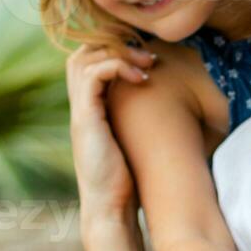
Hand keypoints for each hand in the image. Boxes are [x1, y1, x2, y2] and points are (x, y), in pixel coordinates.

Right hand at [65, 42, 156, 216]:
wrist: (112, 206)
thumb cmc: (130, 175)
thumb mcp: (135, 136)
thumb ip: (140, 115)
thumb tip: (170, 98)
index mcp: (91, 106)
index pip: (91, 58)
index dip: (116, 48)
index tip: (148, 55)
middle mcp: (81, 105)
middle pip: (82, 52)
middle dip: (116, 44)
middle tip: (148, 54)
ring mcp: (80, 111)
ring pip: (84, 58)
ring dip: (118, 53)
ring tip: (147, 64)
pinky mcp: (85, 120)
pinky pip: (91, 76)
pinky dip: (116, 68)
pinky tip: (142, 79)